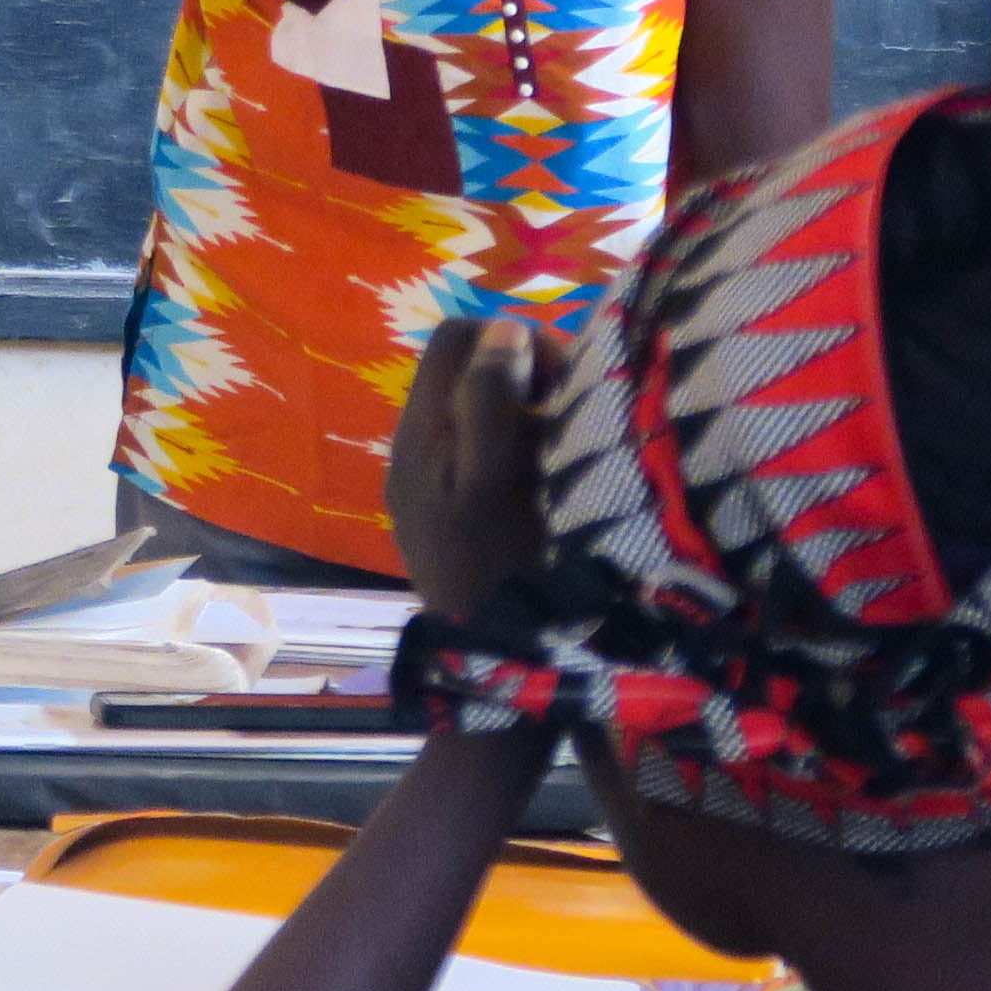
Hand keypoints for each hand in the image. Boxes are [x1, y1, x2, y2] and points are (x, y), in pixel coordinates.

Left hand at [388, 314, 560, 621]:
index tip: (565, 379)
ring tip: (569, 445)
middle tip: (576, 411)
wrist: (497, 662)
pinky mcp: (450, 508)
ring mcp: (429, 479)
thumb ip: (489, 402)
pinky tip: (552, 475)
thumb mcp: (496, 481)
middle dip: (526, 374)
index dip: (516, 342)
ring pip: (477, 409)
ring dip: (527, 411)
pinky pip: (482, 448)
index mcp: (419, 433)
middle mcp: (414, 447)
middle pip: (466, 370)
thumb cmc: (503, 568)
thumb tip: (500, 327)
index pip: (457, 339)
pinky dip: (520, 445)